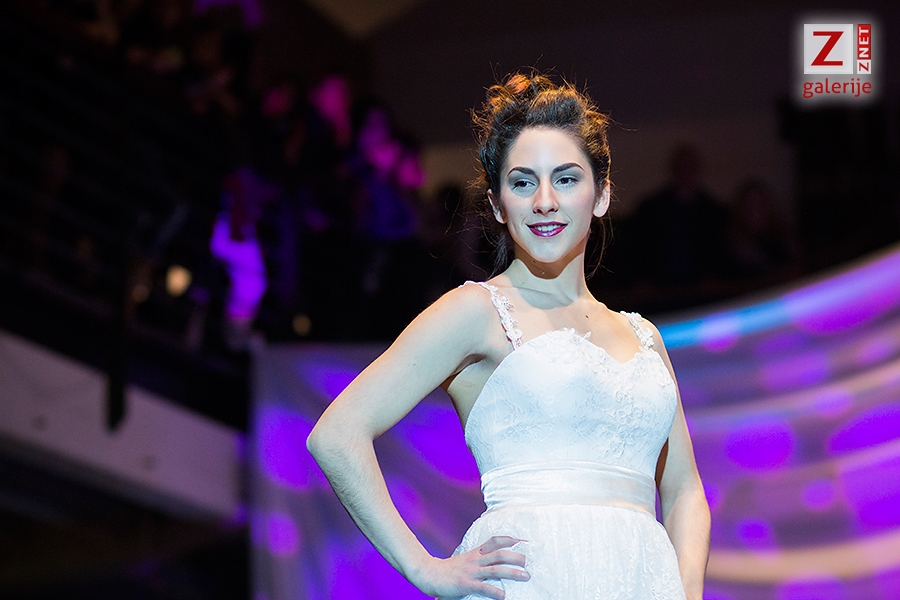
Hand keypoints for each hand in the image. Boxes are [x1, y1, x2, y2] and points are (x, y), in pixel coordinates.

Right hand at [412, 536, 529, 599]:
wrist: (428, 574)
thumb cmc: (447, 570)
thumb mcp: (464, 561)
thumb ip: (477, 561)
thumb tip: (490, 563)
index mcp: (475, 553)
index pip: (494, 541)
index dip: (509, 539)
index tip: (522, 541)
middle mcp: (475, 560)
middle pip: (500, 555)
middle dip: (516, 557)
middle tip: (528, 561)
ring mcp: (471, 572)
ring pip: (496, 570)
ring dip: (512, 573)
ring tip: (526, 576)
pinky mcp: (466, 584)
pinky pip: (483, 588)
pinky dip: (495, 592)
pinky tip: (504, 596)